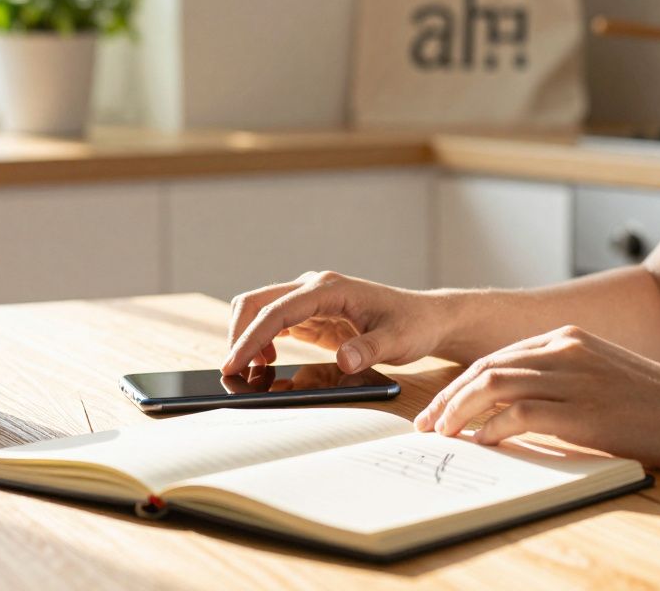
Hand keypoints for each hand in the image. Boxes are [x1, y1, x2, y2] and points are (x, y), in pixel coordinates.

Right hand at [222, 271, 448, 374]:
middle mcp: (314, 287)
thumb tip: (345, 359)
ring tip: (253, 374)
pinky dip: (261, 342)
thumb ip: (370, 349)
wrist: (425, 318)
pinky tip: (267, 365)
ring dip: (247, 339)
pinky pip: (274, 323)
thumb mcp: (398, 341)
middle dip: (238, 335)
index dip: (251, 338)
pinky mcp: (310, 314)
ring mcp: (310, 299)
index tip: (234, 364)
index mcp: (329, 288)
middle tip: (234, 373)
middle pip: (256, 302)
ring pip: (260, 310)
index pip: (277, 310)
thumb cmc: (413, 325)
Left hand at [414, 325, 659, 469]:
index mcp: (569, 338)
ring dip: (458, 412)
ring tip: (441, 435)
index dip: (462, 384)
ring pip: (492, 385)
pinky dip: (491, 429)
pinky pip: (518, 413)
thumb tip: (516, 410)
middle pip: (485, 367)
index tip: (441, 408)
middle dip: (448, 398)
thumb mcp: (603, 378)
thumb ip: (562, 383)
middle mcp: (565, 349)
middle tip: (427, 424)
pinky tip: (480, 444)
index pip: (497, 357)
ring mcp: (572, 376)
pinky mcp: (581, 408)